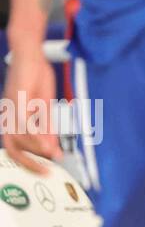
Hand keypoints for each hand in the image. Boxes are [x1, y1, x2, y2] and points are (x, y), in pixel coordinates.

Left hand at [1, 42, 61, 174]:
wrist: (30, 55)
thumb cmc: (35, 78)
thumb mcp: (45, 105)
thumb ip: (47, 126)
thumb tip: (52, 147)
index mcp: (12, 120)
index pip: (16, 148)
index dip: (29, 161)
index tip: (47, 170)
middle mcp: (8, 118)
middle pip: (13, 148)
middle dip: (30, 163)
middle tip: (48, 171)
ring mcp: (11, 110)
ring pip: (19, 138)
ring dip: (36, 150)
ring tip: (54, 156)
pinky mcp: (18, 101)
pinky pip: (25, 123)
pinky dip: (35, 135)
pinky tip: (46, 143)